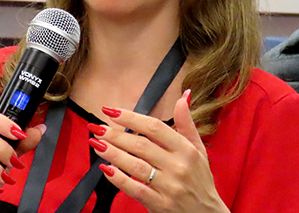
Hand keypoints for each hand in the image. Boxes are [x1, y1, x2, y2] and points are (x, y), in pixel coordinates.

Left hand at [89, 91, 228, 212]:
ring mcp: (169, 186)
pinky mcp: (160, 204)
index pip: (155, 128)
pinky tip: (106, 169)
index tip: (111, 111)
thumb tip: (182, 96)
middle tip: (97, 127)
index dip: (131, 117)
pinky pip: (135, 189)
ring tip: (97, 144)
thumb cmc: (200, 179)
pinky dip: (119, 179)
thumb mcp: (199, 148)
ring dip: (113, 154)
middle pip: (141, 145)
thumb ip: (187, 123)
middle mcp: (178, 166)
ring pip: (136, 166)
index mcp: (186, 149)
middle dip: (116, 135)